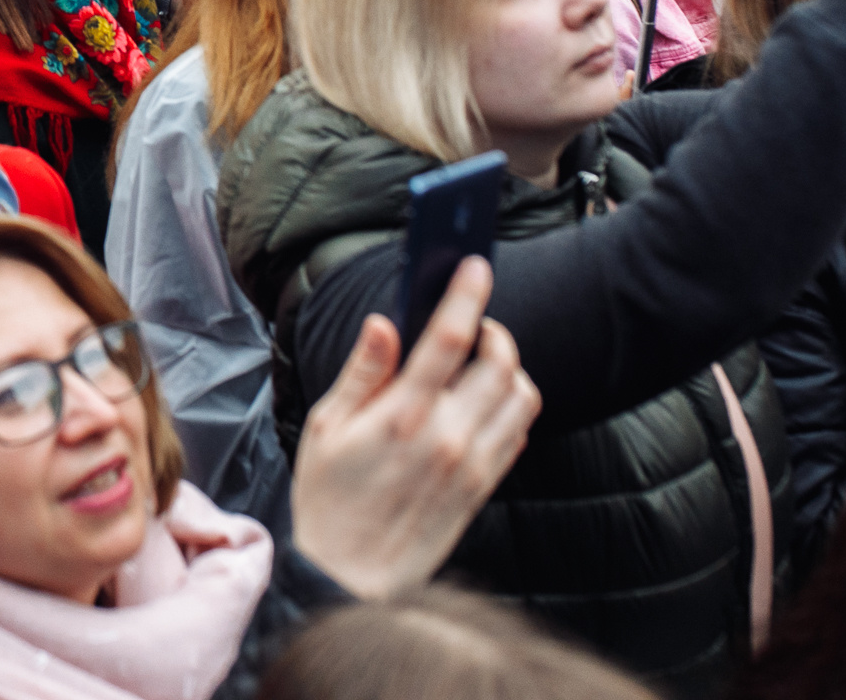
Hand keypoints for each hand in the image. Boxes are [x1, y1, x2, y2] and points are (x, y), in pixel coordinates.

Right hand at [289, 258, 540, 599]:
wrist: (349, 578)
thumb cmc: (327, 500)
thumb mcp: (325, 429)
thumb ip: (361, 373)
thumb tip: (383, 325)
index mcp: (402, 417)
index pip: (448, 340)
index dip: (464, 295)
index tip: (473, 266)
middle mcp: (447, 438)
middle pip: (499, 363)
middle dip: (492, 330)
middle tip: (471, 324)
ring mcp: (472, 465)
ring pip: (520, 396)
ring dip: (508, 367)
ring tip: (479, 362)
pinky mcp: (483, 488)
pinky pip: (518, 432)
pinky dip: (511, 405)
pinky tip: (481, 402)